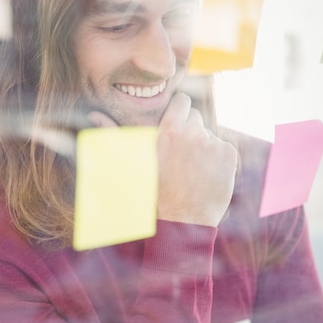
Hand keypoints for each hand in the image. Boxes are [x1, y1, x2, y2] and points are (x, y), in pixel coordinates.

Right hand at [87, 95, 236, 226]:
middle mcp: (193, 133)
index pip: (183, 101)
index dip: (179, 113)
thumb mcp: (133, 163)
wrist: (182, 221)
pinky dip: (219, 159)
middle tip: (182, 155)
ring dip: (204, 147)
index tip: (177, 125)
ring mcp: (213, 143)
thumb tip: (93, 115)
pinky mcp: (228, 155)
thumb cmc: (154, 193)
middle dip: (190, 131)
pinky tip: (207, 175)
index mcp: (169, 131)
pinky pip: (224, 148)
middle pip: (196, 118)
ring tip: (194, 170)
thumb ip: (114, 135)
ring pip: (210, 135)